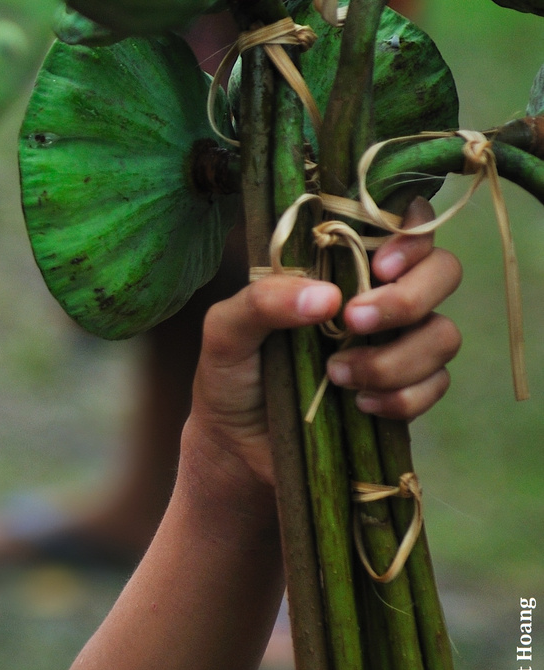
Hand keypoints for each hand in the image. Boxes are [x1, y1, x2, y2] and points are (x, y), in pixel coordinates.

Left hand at [188, 197, 461, 489]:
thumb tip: (326, 298)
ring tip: (338, 377)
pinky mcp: (408, 389)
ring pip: (444, 333)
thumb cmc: (230, 373)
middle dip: (407, 298)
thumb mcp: (225, 330)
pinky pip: (438, 384)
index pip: (400, 222)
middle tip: (354, 323)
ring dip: (397, 358)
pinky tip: (360, 405)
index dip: (409, 232)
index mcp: (336, 264)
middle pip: (443, 271)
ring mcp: (399, 341)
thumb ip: (261, 300)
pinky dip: (403, 397)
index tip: (379, 264)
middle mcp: (377, 295)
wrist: (237, 447)